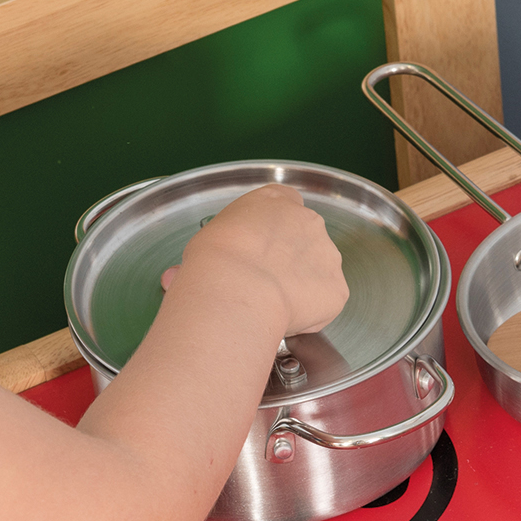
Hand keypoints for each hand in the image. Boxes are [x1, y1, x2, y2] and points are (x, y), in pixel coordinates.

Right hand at [168, 184, 347, 335]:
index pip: (285, 205)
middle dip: (288, 261)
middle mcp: (309, 221)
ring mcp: (328, 255)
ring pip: (318, 272)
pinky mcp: (336, 289)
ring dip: (300, 287)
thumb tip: (183, 276)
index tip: (260, 249)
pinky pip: (325, 304)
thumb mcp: (206, 240)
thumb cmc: (214, 260)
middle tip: (261, 284)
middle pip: (305, 240)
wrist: (237, 287)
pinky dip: (309, 315)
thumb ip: (213, 250)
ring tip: (270, 306)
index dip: (273, 231)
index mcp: (277, 200)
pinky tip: (284, 320)